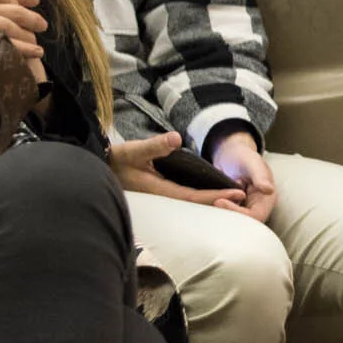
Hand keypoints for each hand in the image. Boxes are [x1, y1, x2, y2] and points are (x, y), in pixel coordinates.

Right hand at [108, 131, 247, 210]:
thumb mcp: (133, 150)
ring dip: (211, 200)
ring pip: (190, 203)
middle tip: (244, 198)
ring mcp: (160, 198)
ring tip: (233, 196)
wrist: (97, 169)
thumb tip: (175, 138)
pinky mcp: (158, 195)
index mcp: (159, 190)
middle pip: (196, 205)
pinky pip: (183, 199)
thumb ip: (154, 145)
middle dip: (219, 202)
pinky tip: (210, 193)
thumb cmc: (114, 160)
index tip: (238, 194)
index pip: (194, 197)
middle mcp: (162, 198)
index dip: (217, 196)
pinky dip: (200, 197)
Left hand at [211, 131, 276, 223]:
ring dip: (220, 217)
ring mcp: (245, 210)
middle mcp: (257, 208)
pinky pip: (226, 217)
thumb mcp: (252, 163)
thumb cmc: (243, 155)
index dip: (237, 213)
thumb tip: (269, 190)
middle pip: (244, 224)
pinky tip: (205, 205)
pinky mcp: (233, 210)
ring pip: (234, 223)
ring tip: (206, 205)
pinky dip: (216, 213)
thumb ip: (260, 176)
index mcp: (266, 199)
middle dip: (227, 217)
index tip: (219, 201)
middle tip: (210, 204)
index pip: (254, 216)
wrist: (231, 155)